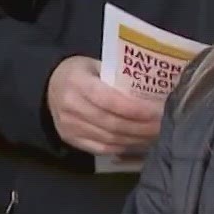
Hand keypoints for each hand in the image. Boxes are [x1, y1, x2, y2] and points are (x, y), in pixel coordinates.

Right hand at [46, 56, 162, 155]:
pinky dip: (124, 147)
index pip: (109, 100)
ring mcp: (70, 127)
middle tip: (163, 125)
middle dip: (142, 127)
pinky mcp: (72, 140)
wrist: (49, 87)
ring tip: (156, 134)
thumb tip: (154, 88)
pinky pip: (103, 148)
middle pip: (112, 124)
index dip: (135, 109)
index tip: (157, 110)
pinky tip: (139, 142)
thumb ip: (119, 77)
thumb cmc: (80, 72)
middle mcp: (71, 107)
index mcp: (77, 83)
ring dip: (136, 139)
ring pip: (110, 139)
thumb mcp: (96, 65)